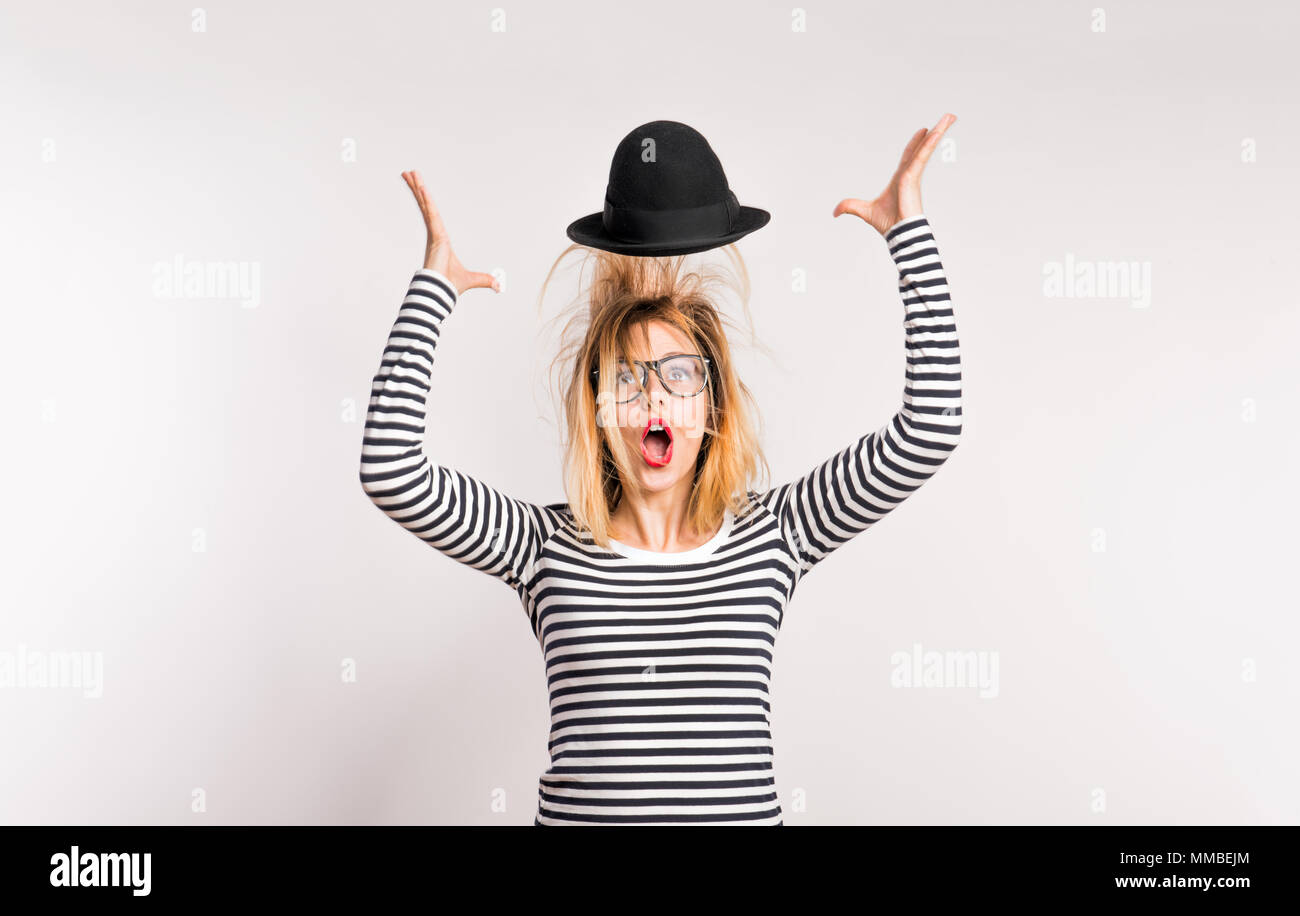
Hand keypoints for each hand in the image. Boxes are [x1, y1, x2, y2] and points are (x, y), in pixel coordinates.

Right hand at [401, 170, 499, 295]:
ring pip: (425, 205)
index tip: (419, 188)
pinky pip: (430, 213)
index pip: (431, 213)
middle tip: (409, 173)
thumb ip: (485, 280)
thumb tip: (497, 285)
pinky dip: (425, 200)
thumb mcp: (473, 279)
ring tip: (408, 172)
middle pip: (425, 205)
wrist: (443, 291)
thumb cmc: (450, 285)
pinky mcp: (434, 235)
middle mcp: (434, 233)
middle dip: (417, 188)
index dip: (425, 200)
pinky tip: (421, 186)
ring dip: (418, 188)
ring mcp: (433, 233)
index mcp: (440, 238)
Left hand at [832, 112, 955, 236]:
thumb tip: (835, 212)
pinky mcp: (913, 177)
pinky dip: (929, 144)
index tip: (924, 131)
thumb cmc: (888, 223)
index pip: (910, 155)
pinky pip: (922, 156)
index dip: (916, 143)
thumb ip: (850, 207)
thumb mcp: (864, 211)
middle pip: (923, 147)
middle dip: (935, 132)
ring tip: (951, 116)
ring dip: (938, 131)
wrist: (898, 233)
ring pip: (926, 148)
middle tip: (949, 117)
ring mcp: (913, 174)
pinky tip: (937, 131)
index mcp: (901, 178)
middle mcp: (910, 173)